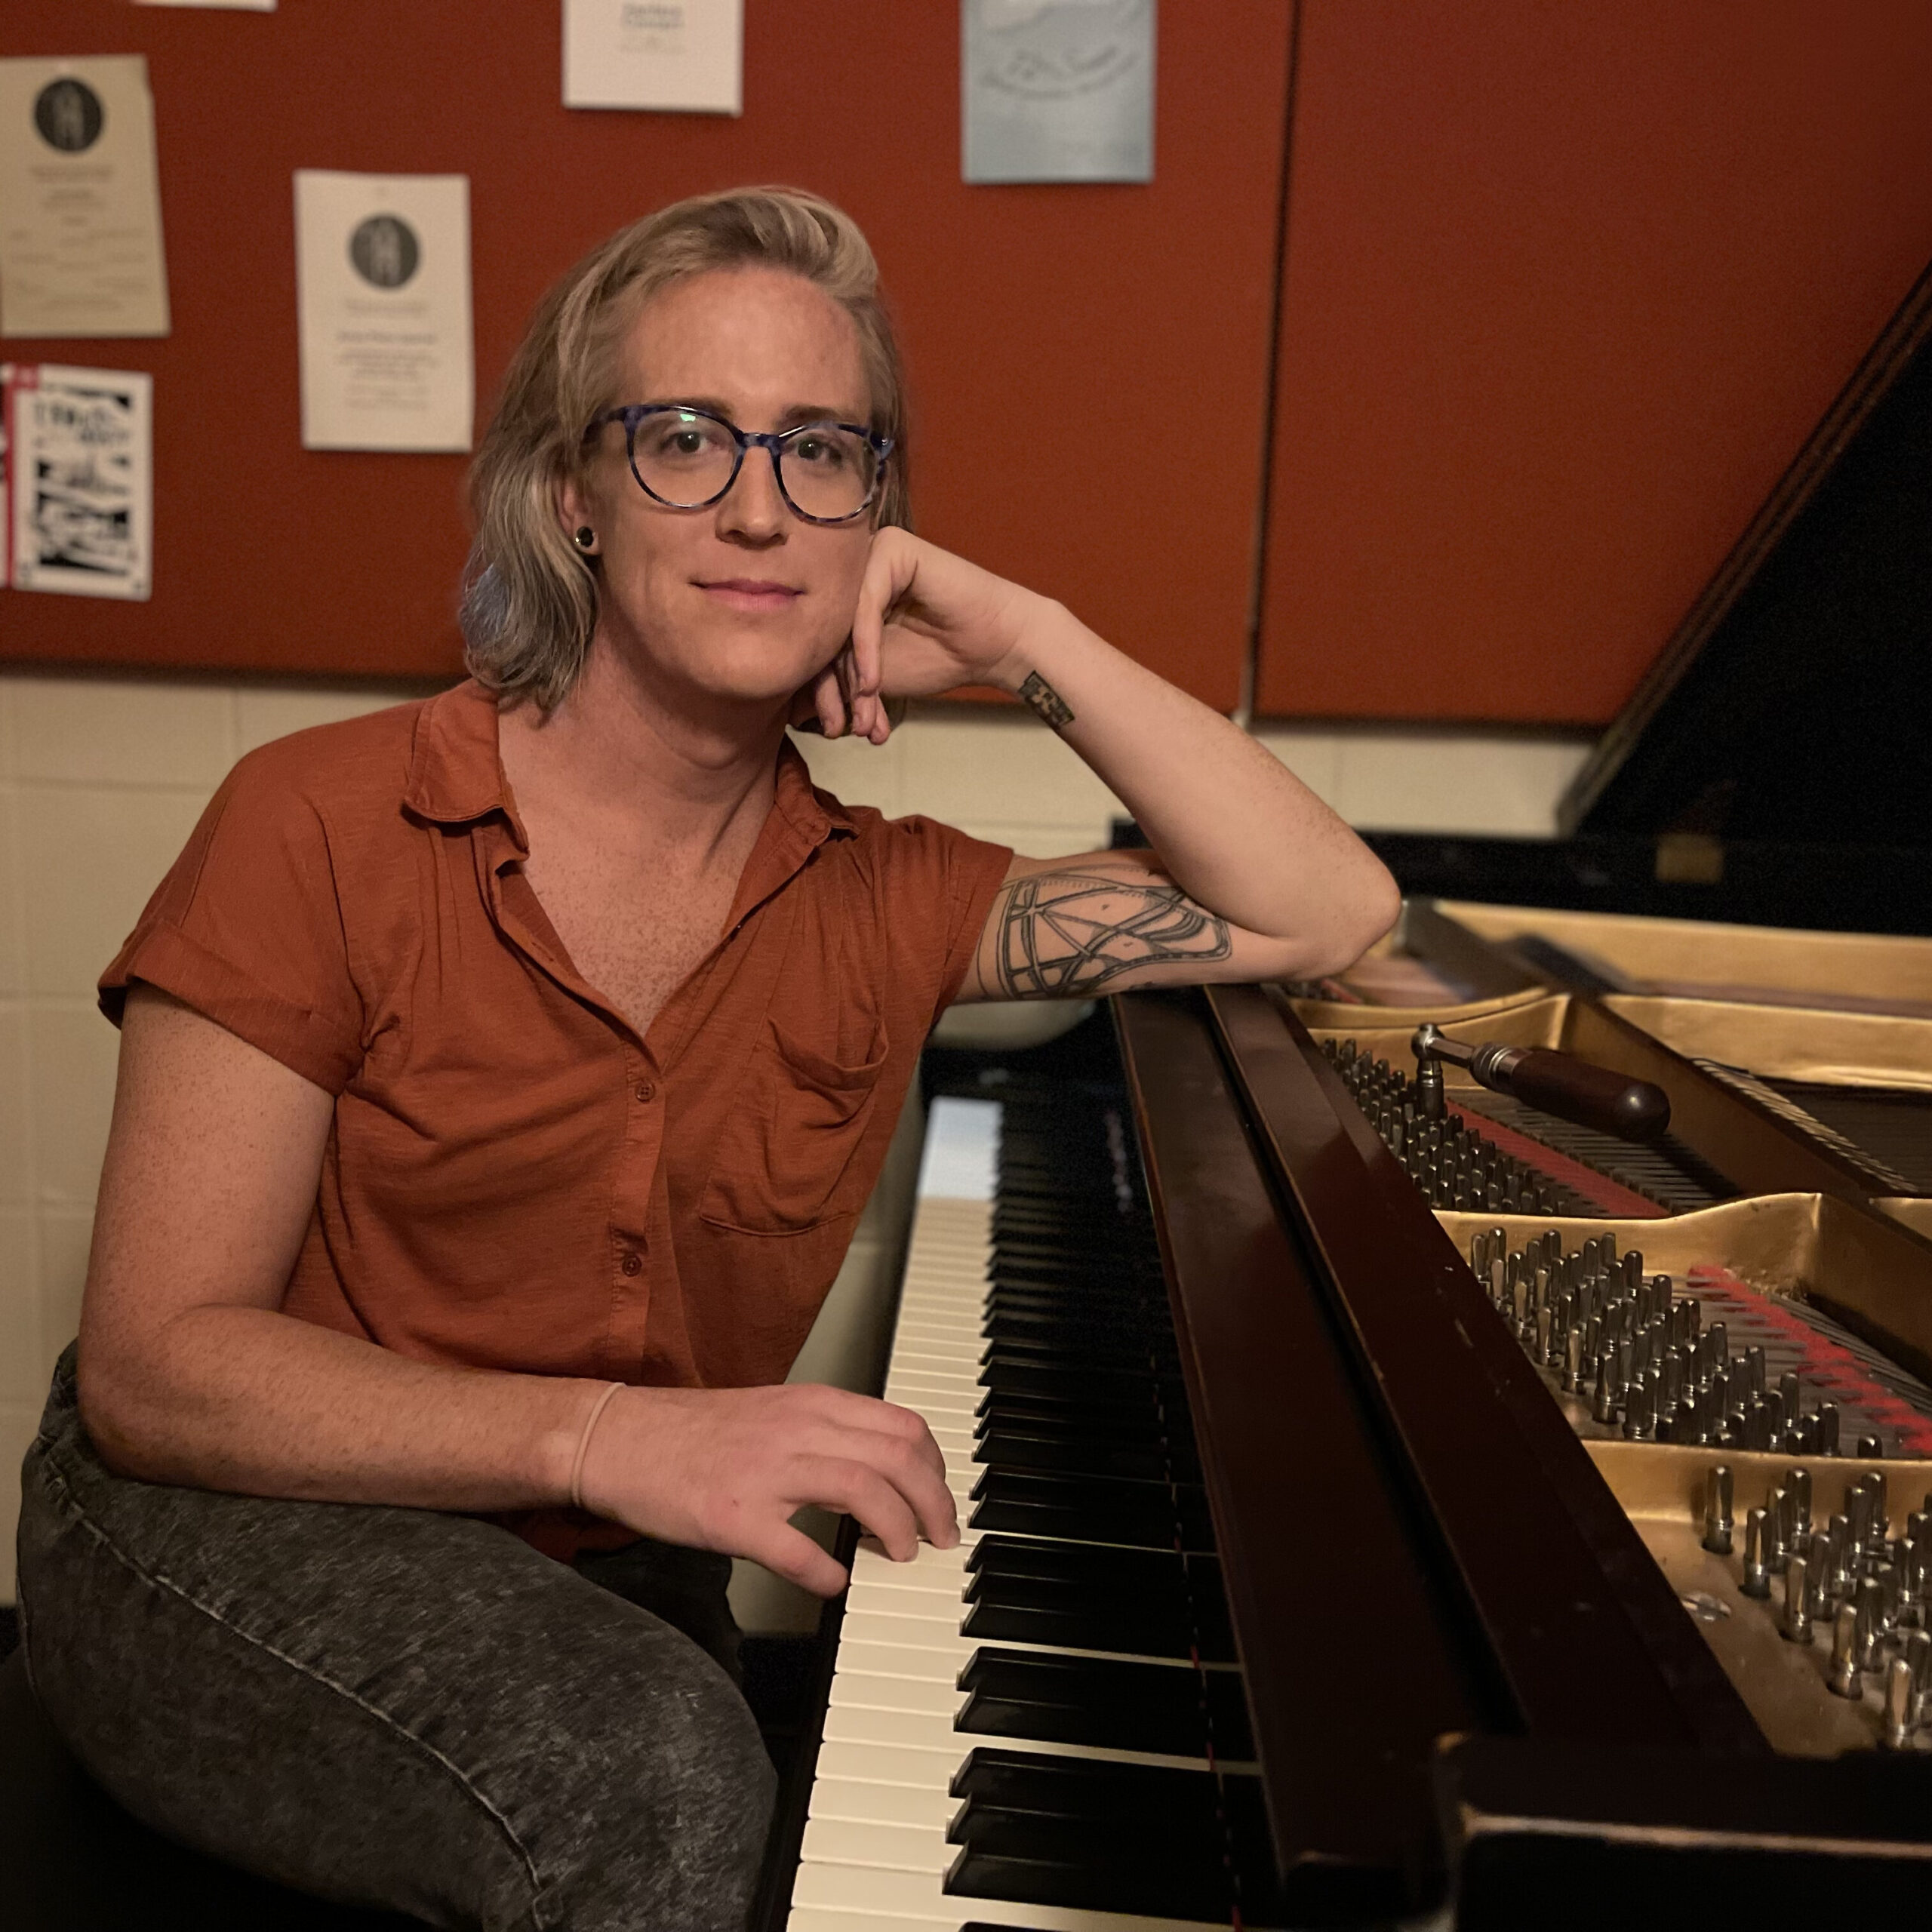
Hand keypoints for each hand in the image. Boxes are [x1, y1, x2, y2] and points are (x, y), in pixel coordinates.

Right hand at [575, 1381, 958, 1595]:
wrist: (619, 1440)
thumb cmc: (694, 1434)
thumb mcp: (775, 1412)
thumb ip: (828, 1434)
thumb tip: (885, 1471)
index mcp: (811, 1404)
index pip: (902, 1426)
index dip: (936, 1469)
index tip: (940, 1500)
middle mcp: (796, 1429)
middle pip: (897, 1456)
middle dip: (934, 1504)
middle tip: (940, 1538)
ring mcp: (764, 1472)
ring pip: (864, 1490)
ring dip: (898, 1529)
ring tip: (902, 1557)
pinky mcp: (732, 1517)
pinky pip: (798, 1549)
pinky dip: (827, 1573)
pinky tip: (834, 1584)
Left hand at [793, 529, 1048, 743]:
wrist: (996, 646)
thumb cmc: (938, 657)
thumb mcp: (875, 676)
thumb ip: (838, 680)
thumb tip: (789, 711)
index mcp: (841, 594)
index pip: (816, 643)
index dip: (822, 691)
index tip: (834, 730)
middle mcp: (851, 568)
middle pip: (824, 634)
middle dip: (834, 691)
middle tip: (844, 729)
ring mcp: (870, 553)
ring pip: (841, 624)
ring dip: (851, 680)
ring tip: (864, 719)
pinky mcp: (892, 549)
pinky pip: (864, 605)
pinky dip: (865, 650)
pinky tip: (873, 684)